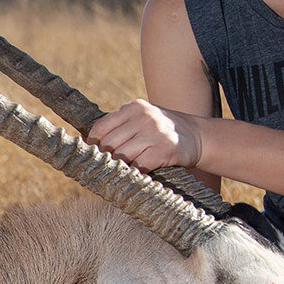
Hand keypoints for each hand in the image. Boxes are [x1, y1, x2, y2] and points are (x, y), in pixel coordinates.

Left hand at [89, 100, 203, 172]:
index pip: (101, 127)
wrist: (199, 136)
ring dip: (119, 168)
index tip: (91, 157)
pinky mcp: (165, 149)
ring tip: (119, 175)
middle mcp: (144, 117)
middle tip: (104, 170)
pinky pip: (139, 166)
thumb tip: (85, 140)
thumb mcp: (142, 120)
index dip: (92, 144)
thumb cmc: (163, 132)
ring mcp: (155, 132)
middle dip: (105, 159)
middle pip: (109, 143)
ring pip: (123, 156)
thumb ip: (119, 127)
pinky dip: (134, 173)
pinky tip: (136, 176)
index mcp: (134, 107)